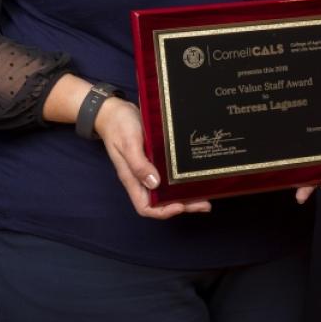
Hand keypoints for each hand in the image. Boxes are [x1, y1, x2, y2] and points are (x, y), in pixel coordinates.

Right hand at [96, 98, 211, 218]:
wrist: (114, 111)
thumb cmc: (118, 126)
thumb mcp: (129, 143)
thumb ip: (139, 164)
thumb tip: (154, 184)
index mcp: (132, 179)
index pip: (145, 207)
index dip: (163, 211)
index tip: (181, 206)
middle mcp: (141, 178)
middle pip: (161, 202)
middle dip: (183, 205)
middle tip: (204, 204)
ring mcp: (149, 169)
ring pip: (167, 190)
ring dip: (186, 194)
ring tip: (206, 194)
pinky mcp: (156, 159)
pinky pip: (170, 175)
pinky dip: (182, 179)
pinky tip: (195, 175)